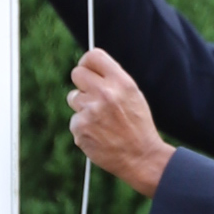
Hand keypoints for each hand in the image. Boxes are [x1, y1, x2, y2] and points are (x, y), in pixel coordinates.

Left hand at [68, 48, 170, 196]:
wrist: (141, 157)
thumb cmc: (138, 126)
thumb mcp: (133, 95)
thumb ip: (113, 80)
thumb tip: (91, 69)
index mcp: (121, 82)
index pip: (93, 56)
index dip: (87, 62)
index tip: (87, 69)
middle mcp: (105, 93)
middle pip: (77, 73)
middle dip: (82, 83)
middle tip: (92, 96)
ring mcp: (90, 111)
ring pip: (73, 98)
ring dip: (83, 107)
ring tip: (101, 120)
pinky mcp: (80, 127)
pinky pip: (74, 120)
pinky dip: (83, 127)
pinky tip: (99, 135)